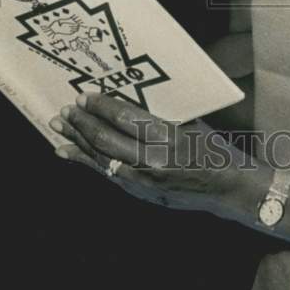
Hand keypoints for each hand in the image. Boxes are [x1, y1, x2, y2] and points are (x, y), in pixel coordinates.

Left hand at [52, 95, 266, 219]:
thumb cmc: (214, 148)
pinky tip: (68, 152)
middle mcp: (154, 163)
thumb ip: (158, 116)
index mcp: (169, 139)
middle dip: (83, 123)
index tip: (85, 95)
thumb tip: (124, 102)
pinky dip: (85, 162)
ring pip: (102, 159)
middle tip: (66, 108)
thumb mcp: (190, 124)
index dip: (102, 106)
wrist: (230, 189)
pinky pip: (107, 175)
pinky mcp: (142, 195)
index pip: (126, 119)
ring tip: (59, 126)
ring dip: (78, 141)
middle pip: (107, 141)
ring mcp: (145, 183)